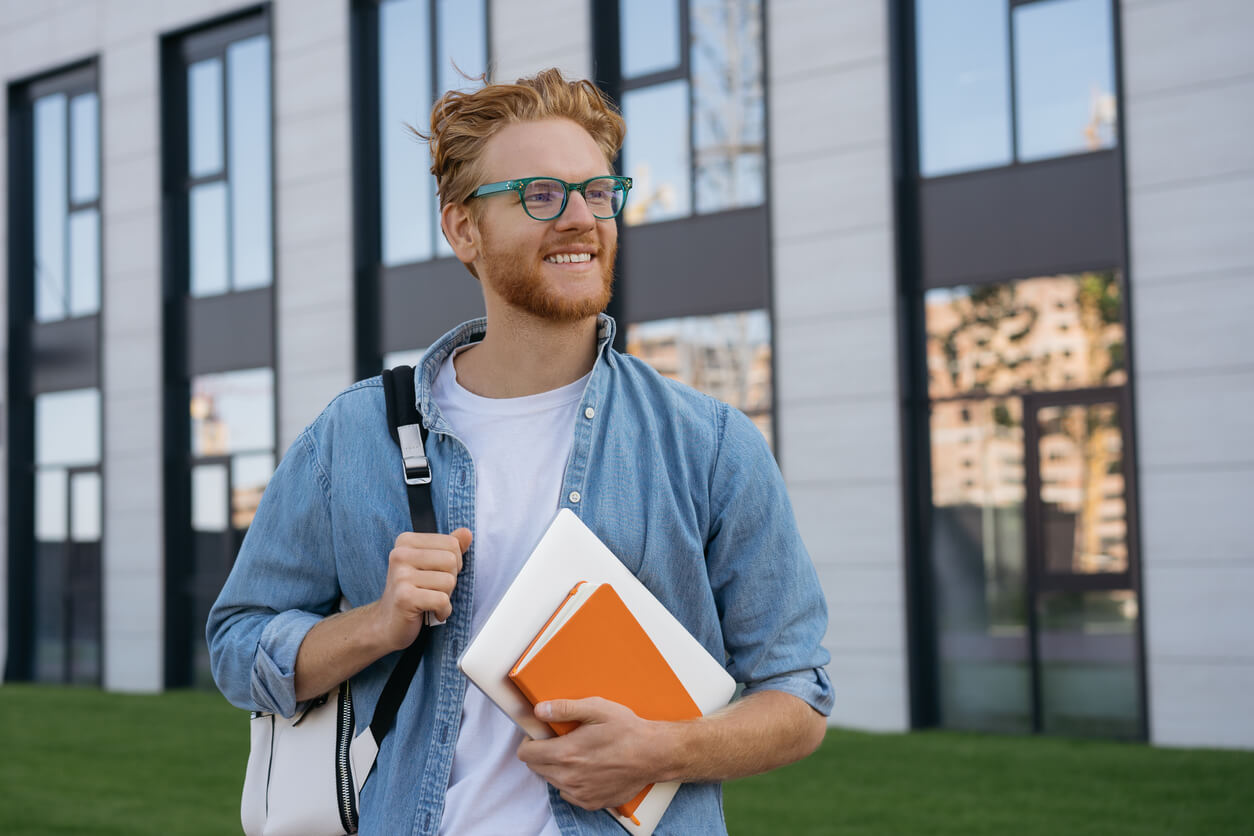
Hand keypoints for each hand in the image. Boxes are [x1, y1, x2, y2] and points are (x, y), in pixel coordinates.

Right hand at [371, 528, 470, 651]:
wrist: (387, 623)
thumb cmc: (412, 592)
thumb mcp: (430, 564)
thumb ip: (448, 547)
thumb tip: (467, 533)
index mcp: (406, 541)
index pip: (452, 543)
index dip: (454, 562)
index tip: (436, 574)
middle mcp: (400, 555)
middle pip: (452, 560)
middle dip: (450, 580)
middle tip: (433, 590)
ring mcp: (401, 576)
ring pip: (449, 581)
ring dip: (446, 596)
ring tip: (430, 600)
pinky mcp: (404, 597)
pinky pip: (442, 600)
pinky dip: (443, 610)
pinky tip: (432, 612)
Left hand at [516, 697, 664, 811]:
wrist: (654, 754)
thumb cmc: (628, 730)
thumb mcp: (597, 709)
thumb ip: (564, 709)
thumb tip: (539, 710)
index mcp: (567, 753)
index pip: (527, 754)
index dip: (530, 741)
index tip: (540, 734)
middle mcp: (570, 777)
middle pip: (536, 768)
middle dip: (542, 753)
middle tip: (561, 740)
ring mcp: (580, 793)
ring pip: (552, 780)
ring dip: (556, 767)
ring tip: (578, 753)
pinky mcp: (590, 802)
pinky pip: (568, 793)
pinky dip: (571, 781)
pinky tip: (587, 768)